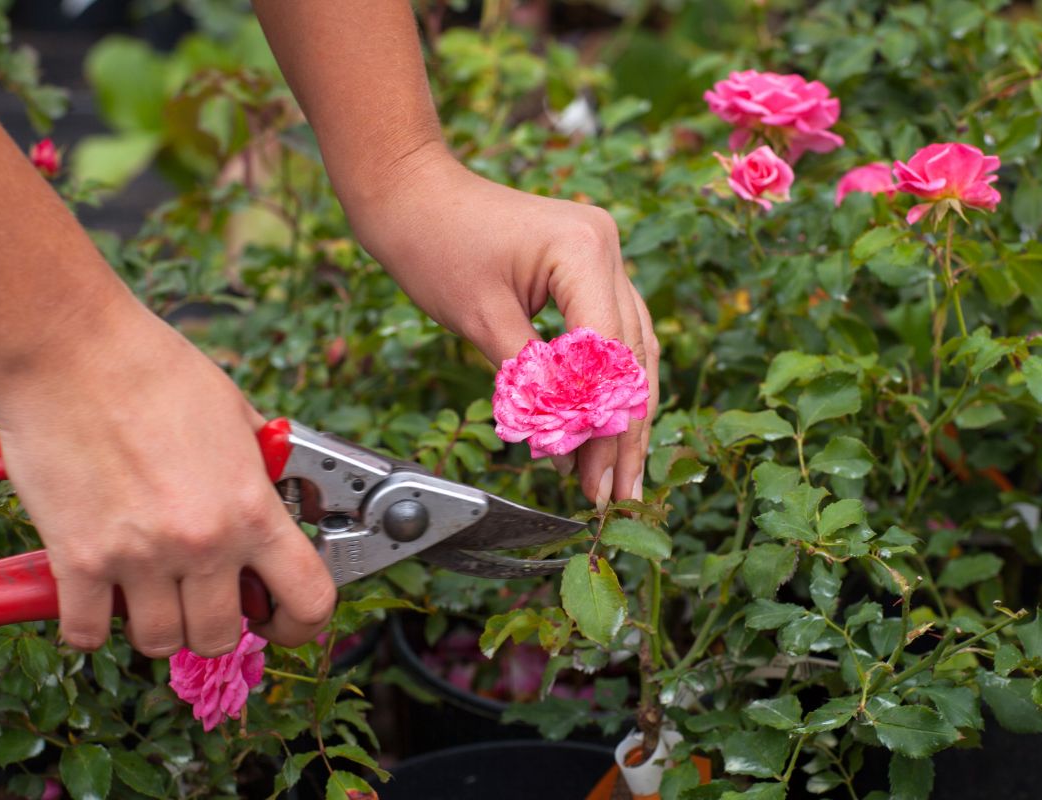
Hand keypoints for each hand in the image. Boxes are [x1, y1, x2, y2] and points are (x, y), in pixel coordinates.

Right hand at [0, 300, 335, 655]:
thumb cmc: (152, 368)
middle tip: (200, 596)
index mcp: (252, 507)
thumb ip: (258, 469)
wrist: (70, 350)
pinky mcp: (77, 561)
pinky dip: (89, 624)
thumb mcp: (235, 414)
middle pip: (222, 636)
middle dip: (215, 623)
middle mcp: (203, 542)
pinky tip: (92, 596)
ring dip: (156, 624)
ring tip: (147, 590)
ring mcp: (139, 557)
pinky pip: (86, 632)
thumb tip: (276, 496)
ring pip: (160, 642)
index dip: (300, 624)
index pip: (308, 600)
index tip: (282, 620)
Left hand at [347, 149, 659, 508]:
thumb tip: (563, 444)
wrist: (411, 192)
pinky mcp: (587, 265)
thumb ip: (529, 382)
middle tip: (614, 494)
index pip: (608, 353)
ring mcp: (602, 253)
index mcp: (584, 251)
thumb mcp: (481, 320)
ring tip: (616, 476)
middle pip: (629, 356)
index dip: (601, 422)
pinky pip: (609, 331)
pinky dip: (603, 381)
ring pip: (630, 348)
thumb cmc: (433, 244)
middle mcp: (607, 247)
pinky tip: (601, 428)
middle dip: (621, 431)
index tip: (591, 477)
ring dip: (621, 413)